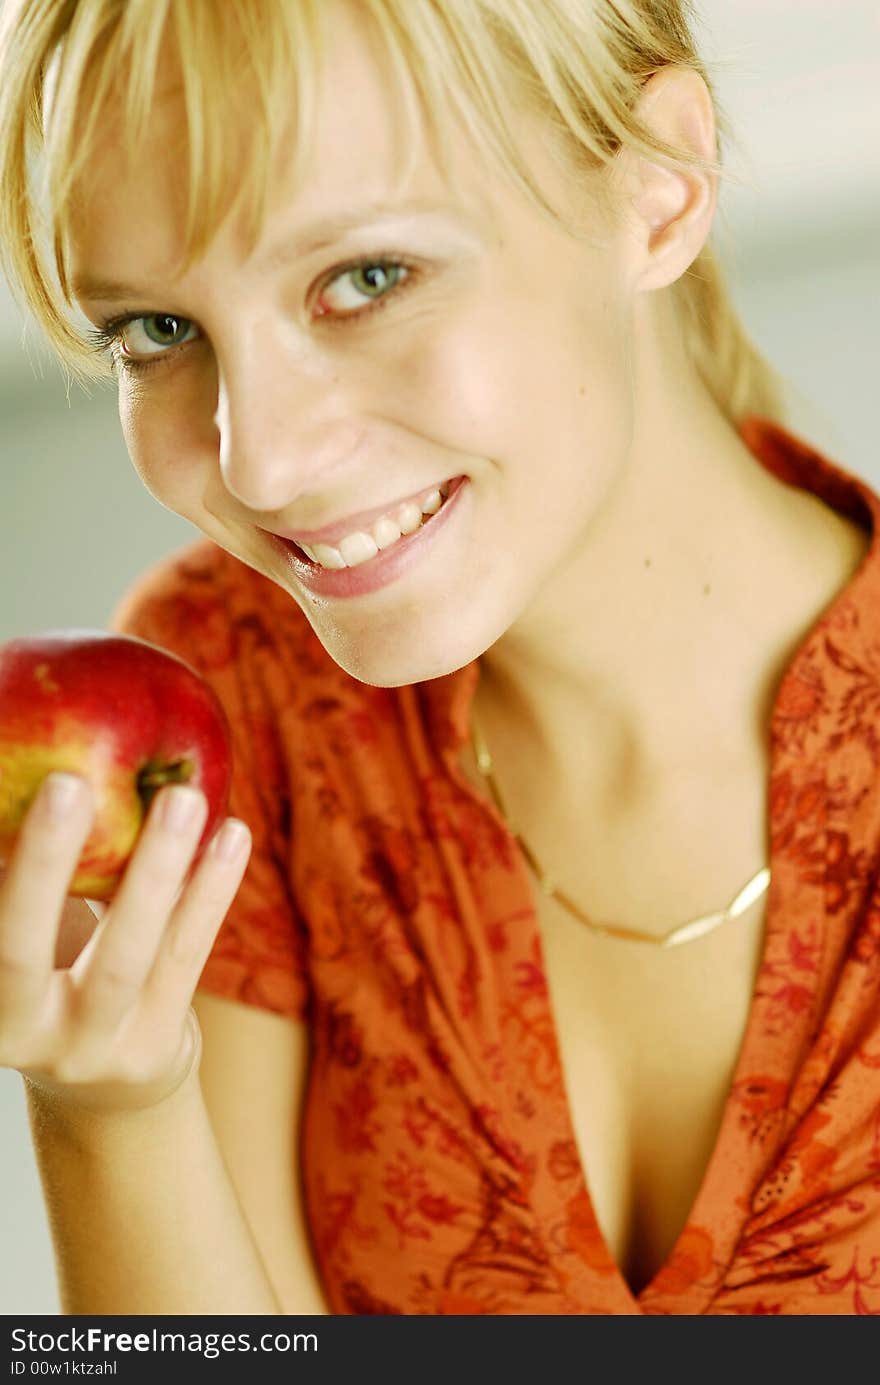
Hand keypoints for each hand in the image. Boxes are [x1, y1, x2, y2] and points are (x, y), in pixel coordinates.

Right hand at [0, 772, 250, 1114]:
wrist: (103, 1083)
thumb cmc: (48, 967)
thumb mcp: (26, 931)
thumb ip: (20, 865)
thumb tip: (33, 763)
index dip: (7, 864)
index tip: (34, 788)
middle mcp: (14, 1031)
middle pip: (19, 949)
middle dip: (44, 864)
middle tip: (70, 781)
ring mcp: (85, 1048)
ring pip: (126, 956)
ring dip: (155, 870)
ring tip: (183, 798)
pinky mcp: (150, 1046)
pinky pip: (184, 958)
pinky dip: (210, 892)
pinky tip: (234, 834)